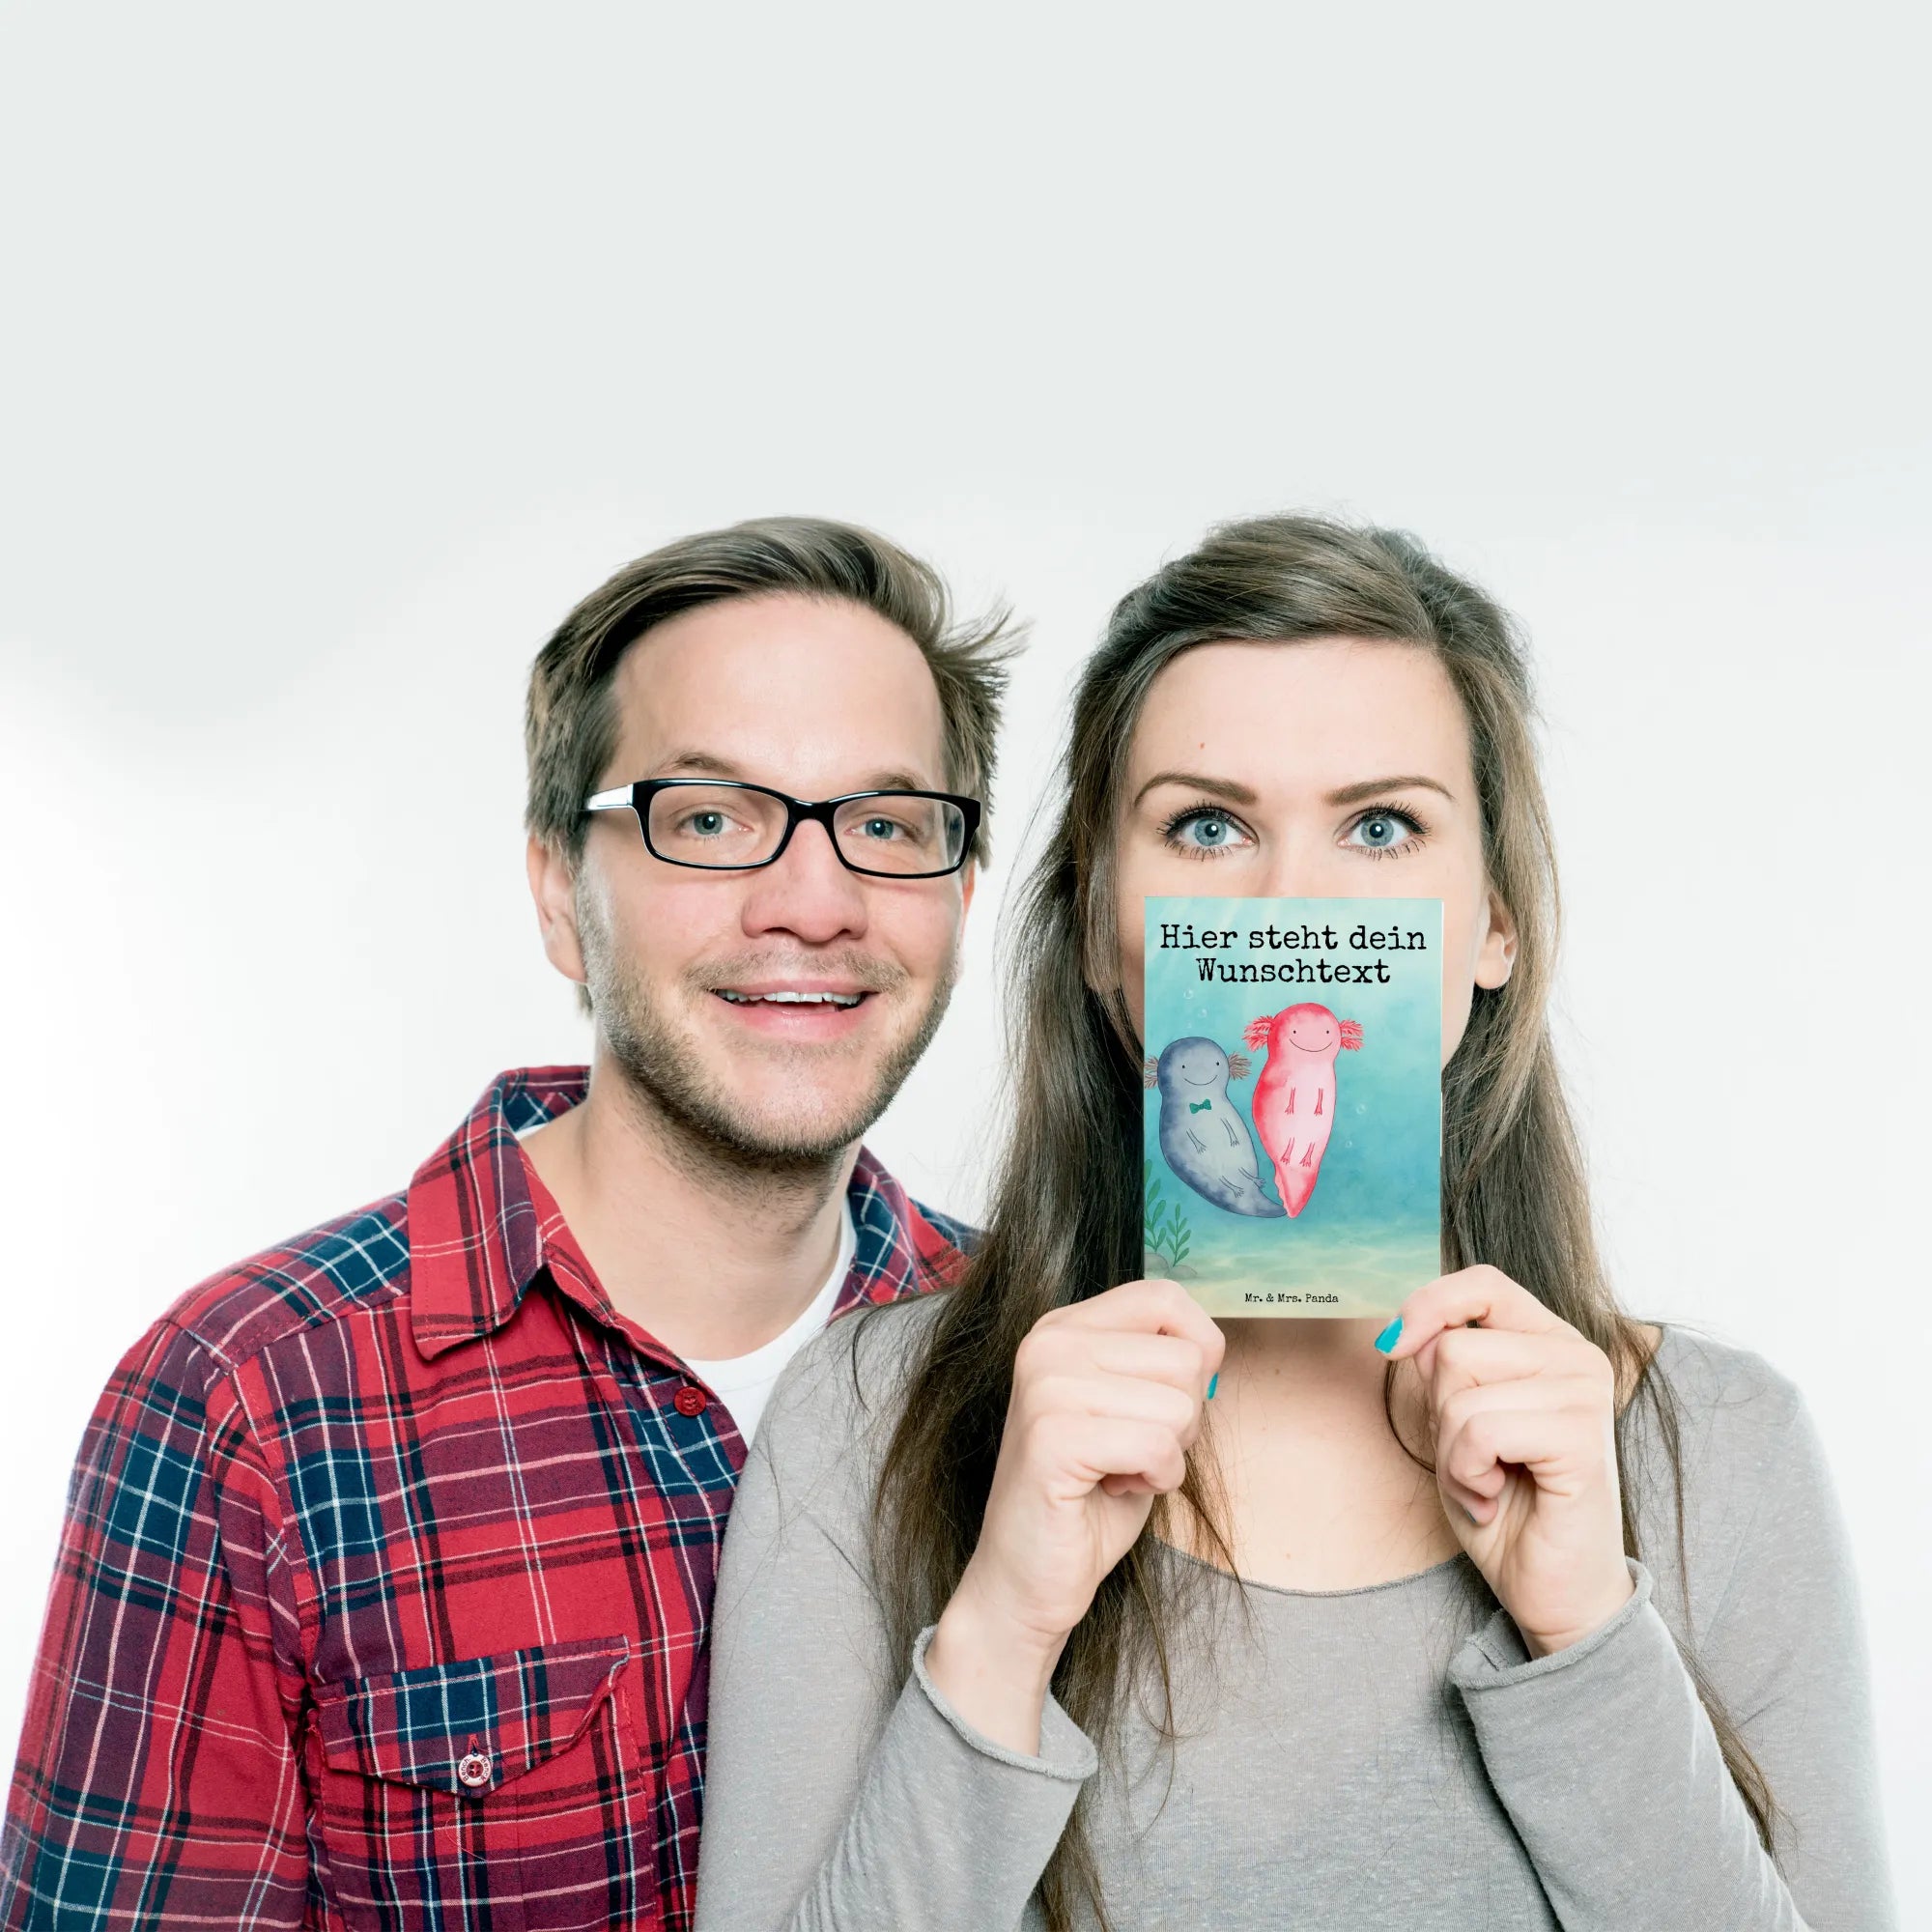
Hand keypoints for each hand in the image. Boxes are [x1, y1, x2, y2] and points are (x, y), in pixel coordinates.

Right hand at [926, 1279, 1222, 1749]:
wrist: (1028, 1576)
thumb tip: (1211, 1347)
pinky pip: (1158, 1446)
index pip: (1166, 1298)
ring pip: (1178, 1404)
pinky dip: (1156, 1479)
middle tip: (1132, 1451)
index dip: (1198, 1351)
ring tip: (1119, 1471)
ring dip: (1168, 1454)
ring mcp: (1045, 1386)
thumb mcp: (1131, 1410)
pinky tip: (1113, 1490)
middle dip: (1182, 1418)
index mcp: (1064, 1327)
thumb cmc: (1089, 1496)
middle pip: (1185, 1358)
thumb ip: (1160, 1366)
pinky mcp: (1052, 1437)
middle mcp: (1048, 1343)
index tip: (1167, 1402)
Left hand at [1383, 1265, 1633, 1656]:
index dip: (1428, 1305)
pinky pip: (1481, 1431)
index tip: (1393, 1346)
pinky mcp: (1583, 1438)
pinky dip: (1468, 1474)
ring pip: (1460, 1391)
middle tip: (1473, 1462)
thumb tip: (1409, 1335)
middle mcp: (1576, 1357)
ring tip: (1487, 1483)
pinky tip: (1496, 1499)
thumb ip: (1443, 1369)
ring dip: (1451, 1453)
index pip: (1483, 1284)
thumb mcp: (1455, 1423)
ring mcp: (1585, 1394)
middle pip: (1453, 1347)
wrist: (1549, 1588)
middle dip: (1439, 1414)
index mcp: (1549, 1341)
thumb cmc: (1504, 1504)